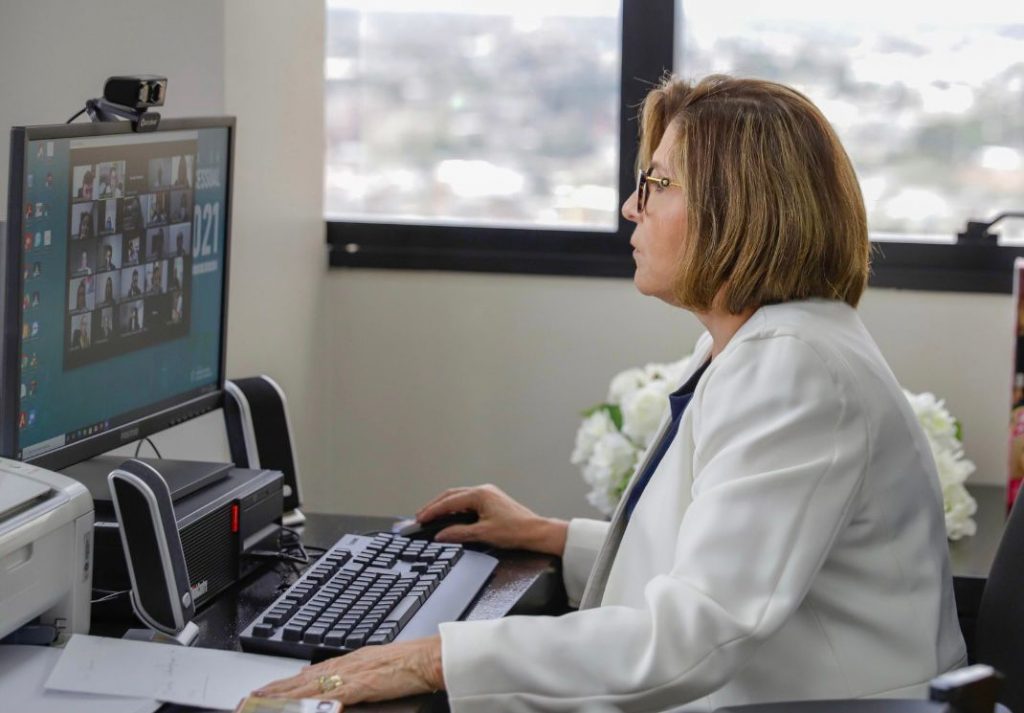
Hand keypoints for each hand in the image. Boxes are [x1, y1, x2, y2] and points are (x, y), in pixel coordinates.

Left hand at [252, 635, 442, 705]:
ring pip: (308, 686)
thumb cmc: (412, 664)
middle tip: (251, 698)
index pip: (310, 673)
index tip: (266, 690)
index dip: (286, 683)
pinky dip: (308, 701)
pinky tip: (294, 707)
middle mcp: (345, 665)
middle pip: (303, 679)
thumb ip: (359, 677)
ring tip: (260, 702)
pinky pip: (327, 696)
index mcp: (350, 661)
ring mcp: (350, 674)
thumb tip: (343, 687)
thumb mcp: (380, 669)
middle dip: (276, 690)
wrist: (430, 657)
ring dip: (282, 696)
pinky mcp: (359, 685)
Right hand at [416, 484, 567, 555]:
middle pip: (452, 495)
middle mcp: (483, 490)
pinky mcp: (492, 501)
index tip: (420, 518)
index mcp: (480, 494)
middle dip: (435, 505)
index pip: (449, 501)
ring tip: (431, 516)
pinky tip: (450, 516)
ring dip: (445, 506)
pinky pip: (468, 501)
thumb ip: (459, 533)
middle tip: (421, 516)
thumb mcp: (483, 533)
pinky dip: (456, 508)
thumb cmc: (515, 531)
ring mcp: (488, 494)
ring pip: (459, 497)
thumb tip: (441, 534)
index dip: (432, 510)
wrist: (536, 532)